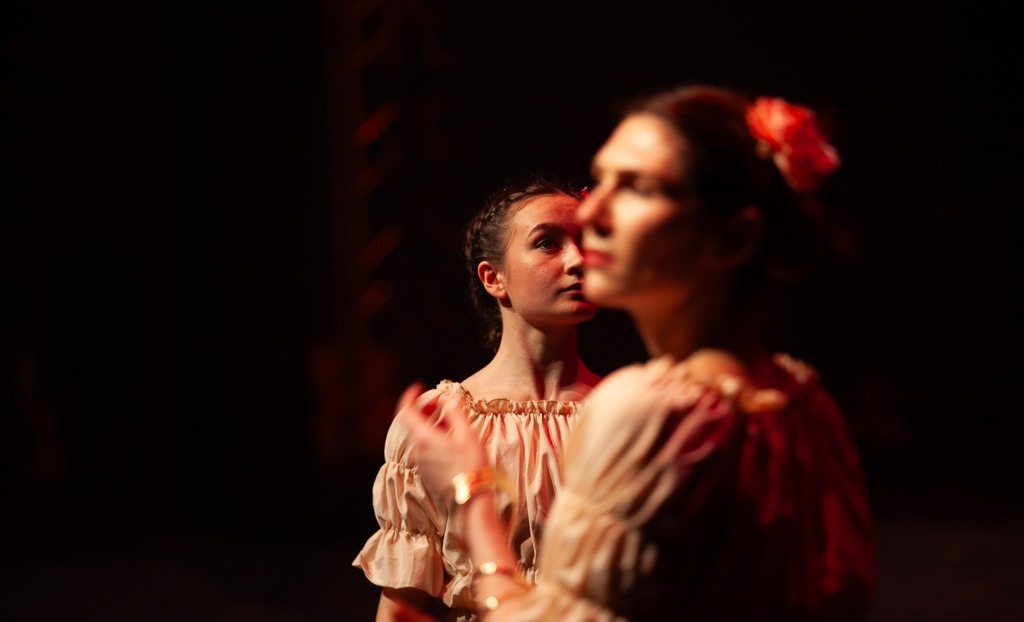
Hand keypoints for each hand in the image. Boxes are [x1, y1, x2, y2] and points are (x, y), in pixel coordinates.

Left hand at [395, 382, 489, 500]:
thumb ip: (455, 412)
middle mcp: (417, 450)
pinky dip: (433, 439)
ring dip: (431, 425)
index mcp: (424, 438)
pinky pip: (424, 449)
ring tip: (453, 426)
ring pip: (419, 436)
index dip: (410, 396)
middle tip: (441, 406)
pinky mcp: (425, 472)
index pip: (405, 410)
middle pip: (412, 423)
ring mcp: (420, 462)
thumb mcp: (467, 434)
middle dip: (425, 410)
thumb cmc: (471, 466)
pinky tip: (452, 443)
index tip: (420, 387)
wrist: (470, 501)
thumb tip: (446, 401)